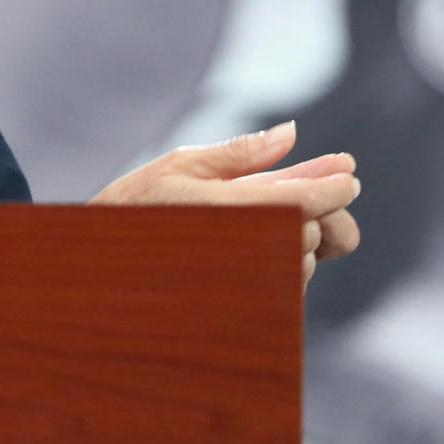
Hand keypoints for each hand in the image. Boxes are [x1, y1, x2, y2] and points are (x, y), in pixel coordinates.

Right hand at [89, 121, 359, 283]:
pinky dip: (282, 264)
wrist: (96, 275)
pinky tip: (254, 250)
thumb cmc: (133, 211)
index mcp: (229, 210)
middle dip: (321, 211)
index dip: (334, 185)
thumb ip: (239, 154)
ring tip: (261, 225)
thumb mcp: (178, 166)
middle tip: (318, 190)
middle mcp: (244, 252)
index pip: (307, 201)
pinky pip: (287, 288)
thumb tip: (290, 134)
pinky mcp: (247, 309)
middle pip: (319, 232)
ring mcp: (247, 286)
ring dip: (297, 240)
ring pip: (305, 262)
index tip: (347, 173)